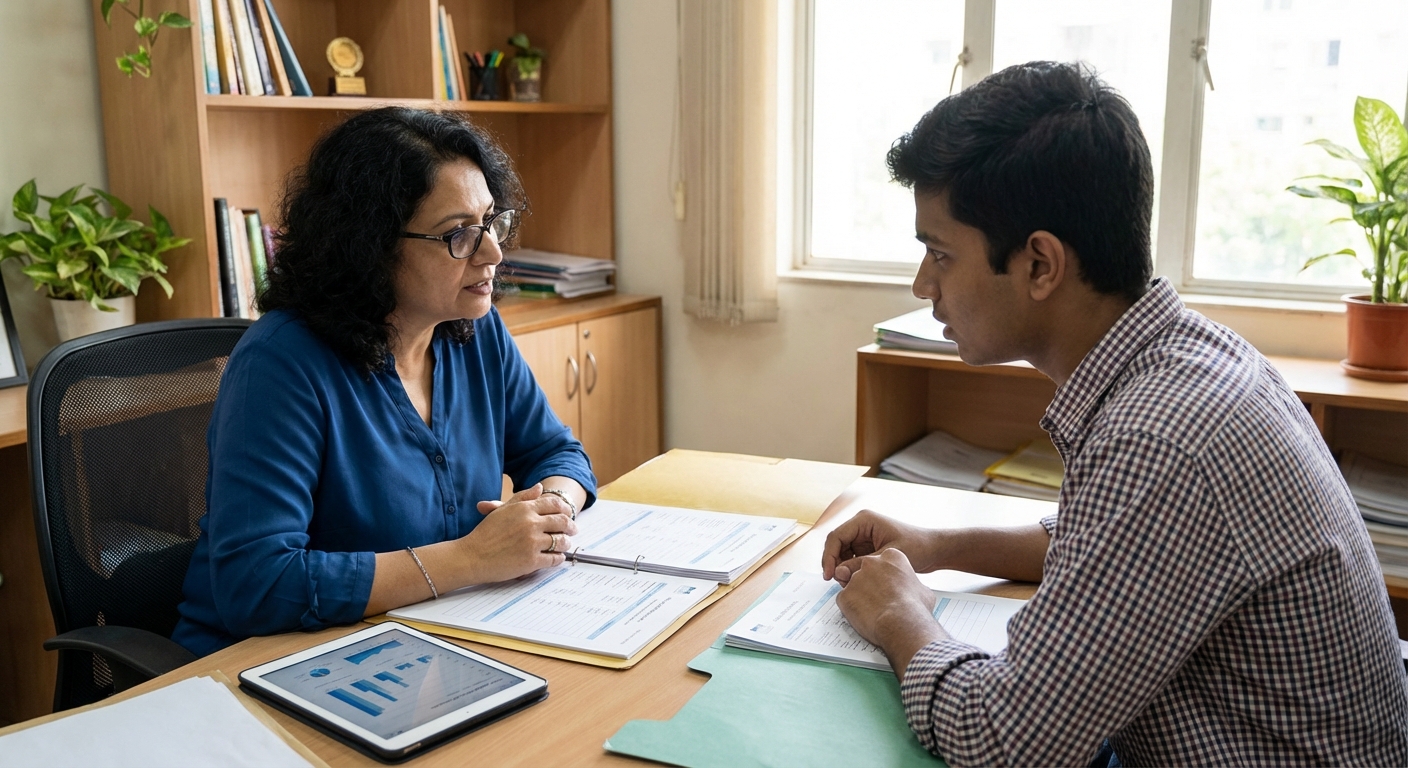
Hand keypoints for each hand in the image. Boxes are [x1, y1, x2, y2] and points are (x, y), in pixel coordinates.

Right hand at [462, 484, 577, 583]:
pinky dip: (559, 558)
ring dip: (566, 543)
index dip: (565, 509)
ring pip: (561, 541)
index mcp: (525, 509)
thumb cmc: (485, 533)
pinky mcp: (532, 561)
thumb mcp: (503, 510)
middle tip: (573, 530)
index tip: (568, 514)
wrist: (472, 556)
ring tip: (565, 544)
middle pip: (562, 521)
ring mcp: (532, 542)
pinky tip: (557, 558)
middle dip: (570, 526)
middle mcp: (531, 523)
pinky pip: (554, 559)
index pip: (554, 504)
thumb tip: (540, 487)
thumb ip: (523, 498)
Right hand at [822, 510, 945, 582]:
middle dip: (835, 564)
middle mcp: (861, 526)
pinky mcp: (867, 548)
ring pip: (842, 554)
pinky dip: (851, 570)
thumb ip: (862, 564)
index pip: (836, 537)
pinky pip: (851, 559)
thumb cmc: (918, 547)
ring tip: (849, 584)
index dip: (829, 557)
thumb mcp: (888, 557)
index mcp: (864, 520)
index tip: (829, 575)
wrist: (934, 550)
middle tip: (839, 583)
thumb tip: (838, 573)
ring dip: (842, 569)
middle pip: (836, 545)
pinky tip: (857, 582)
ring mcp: (863, 537)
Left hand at [835, 549, 944, 672]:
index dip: (887, 578)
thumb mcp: (923, 590)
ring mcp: (855, 578)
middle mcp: (870, 563)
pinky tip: (865, 617)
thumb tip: (915, 591)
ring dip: (861, 598)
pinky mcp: (844, 595)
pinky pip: (845, 601)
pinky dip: (852, 610)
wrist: (902, 624)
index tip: (890, 587)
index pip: (883, 563)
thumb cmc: (915, 608)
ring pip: (854, 587)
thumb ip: (913, 585)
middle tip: (880, 600)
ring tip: (874, 612)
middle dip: (871, 585)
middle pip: (866, 573)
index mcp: (891, 557)